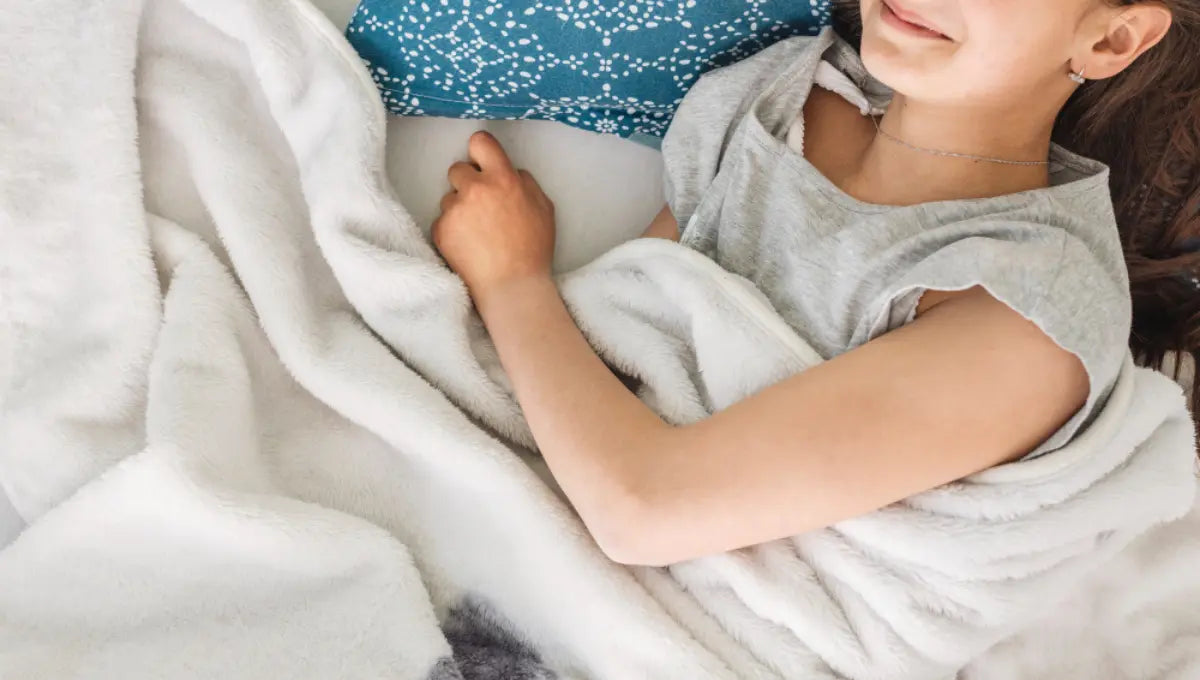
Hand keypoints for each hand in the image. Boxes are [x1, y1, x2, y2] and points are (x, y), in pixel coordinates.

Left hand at [432, 131, 555, 306]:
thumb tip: (510, 172)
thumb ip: (525, 183)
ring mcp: (454, 209)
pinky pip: (442, 220)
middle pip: (458, 169)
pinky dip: (452, 230)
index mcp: (503, 179)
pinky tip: (469, 246)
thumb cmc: (532, 250)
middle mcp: (475, 189)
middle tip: (481, 205)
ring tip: (477, 233)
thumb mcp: (544, 208)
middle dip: (467, 183)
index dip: (479, 150)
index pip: (480, 142)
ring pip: (449, 197)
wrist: (511, 286)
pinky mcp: (440, 230)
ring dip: (459, 208)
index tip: (481, 160)